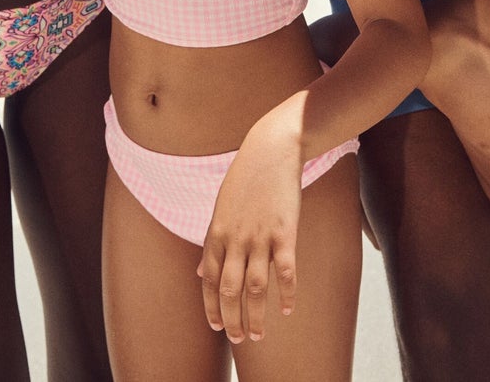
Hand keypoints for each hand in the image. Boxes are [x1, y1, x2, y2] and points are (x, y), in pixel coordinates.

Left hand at [197, 131, 302, 343]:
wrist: (270, 149)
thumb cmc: (245, 178)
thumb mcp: (221, 208)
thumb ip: (213, 242)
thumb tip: (201, 271)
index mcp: (217, 232)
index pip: (210, 279)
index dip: (212, 306)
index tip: (216, 326)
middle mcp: (235, 238)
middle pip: (230, 289)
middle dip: (232, 319)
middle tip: (238, 339)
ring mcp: (260, 236)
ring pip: (255, 287)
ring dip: (256, 316)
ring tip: (259, 335)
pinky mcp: (285, 232)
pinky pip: (285, 271)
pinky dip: (286, 293)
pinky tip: (287, 309)